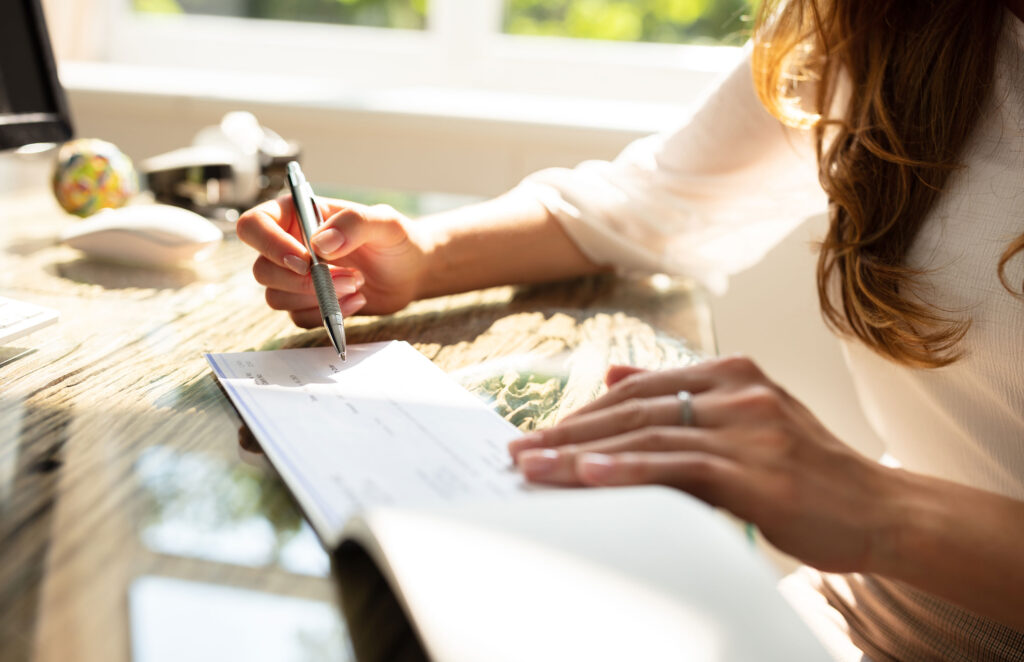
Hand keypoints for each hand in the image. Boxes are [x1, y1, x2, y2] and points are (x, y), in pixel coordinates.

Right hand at [236, 196, 428, 326]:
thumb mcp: (385, 222)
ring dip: (316, 298)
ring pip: (275, 297)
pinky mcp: (308, 303)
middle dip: (302, 281)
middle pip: (262, 270)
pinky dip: (326, 315)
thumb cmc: (397, 239)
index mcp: (296, 215)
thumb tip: (320, 243)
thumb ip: (354, 224)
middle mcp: (288, 245)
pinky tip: (357, 301)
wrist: (411, 272)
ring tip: (357, 284)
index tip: (305, 261)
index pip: (254, 225)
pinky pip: (298, 317)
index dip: (270, 245)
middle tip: (348, 277)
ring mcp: (295, 277)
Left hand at [508, 356, 899, 572]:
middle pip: (633, 408)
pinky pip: (679, 466)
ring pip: (648, 434)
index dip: (583, 410)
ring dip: (581, 452)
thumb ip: (682, 395)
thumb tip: (611, 376)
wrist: (882, 509)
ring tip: (534, 467)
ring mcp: (749, 428)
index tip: (540, 432)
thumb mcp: (746, 419)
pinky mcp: (757, 470)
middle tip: (519, 451)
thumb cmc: (808, 472)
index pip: (639, 387)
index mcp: (733, 373)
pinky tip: (589, 474)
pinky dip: (629, 468)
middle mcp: (738, 391)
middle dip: (569, 431)